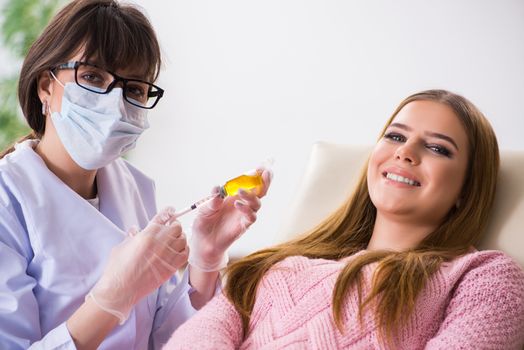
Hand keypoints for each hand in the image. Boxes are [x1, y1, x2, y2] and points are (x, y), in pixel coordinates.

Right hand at [89, 207, 188, 323]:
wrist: (120, 291)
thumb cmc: (117, 269)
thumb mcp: (121, 248)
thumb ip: (131, 236)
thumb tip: (134, 229)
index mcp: (146, 236)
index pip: (161, 218)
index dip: (168, 212)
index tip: (171, 210)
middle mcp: (159, 244)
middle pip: (176, 227)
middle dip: (174, 226)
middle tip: (172, 228)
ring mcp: (166, 256)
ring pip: (182, 240)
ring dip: (180, 238)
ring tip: (176, 240)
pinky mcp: (171, 268)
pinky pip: (185, 254)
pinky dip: (184, 250)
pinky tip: (179, 250)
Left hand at [189, 168, 271, 271]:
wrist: (203, 242)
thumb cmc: (204, 223)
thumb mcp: (204, 209)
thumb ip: (212, 201)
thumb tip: (218, 190)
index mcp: (233, 194)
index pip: (249, 182)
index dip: (258, 173)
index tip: (264, 165)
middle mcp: (242, 202)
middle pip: (260, 190)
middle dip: (265, 181)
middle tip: (266, 172)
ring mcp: (244, 214)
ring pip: (257, 202)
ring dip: (251, 195)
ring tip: (240, 192)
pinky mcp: (243, 226)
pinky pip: (251, 216)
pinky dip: (247, 209)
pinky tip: (238, 205)